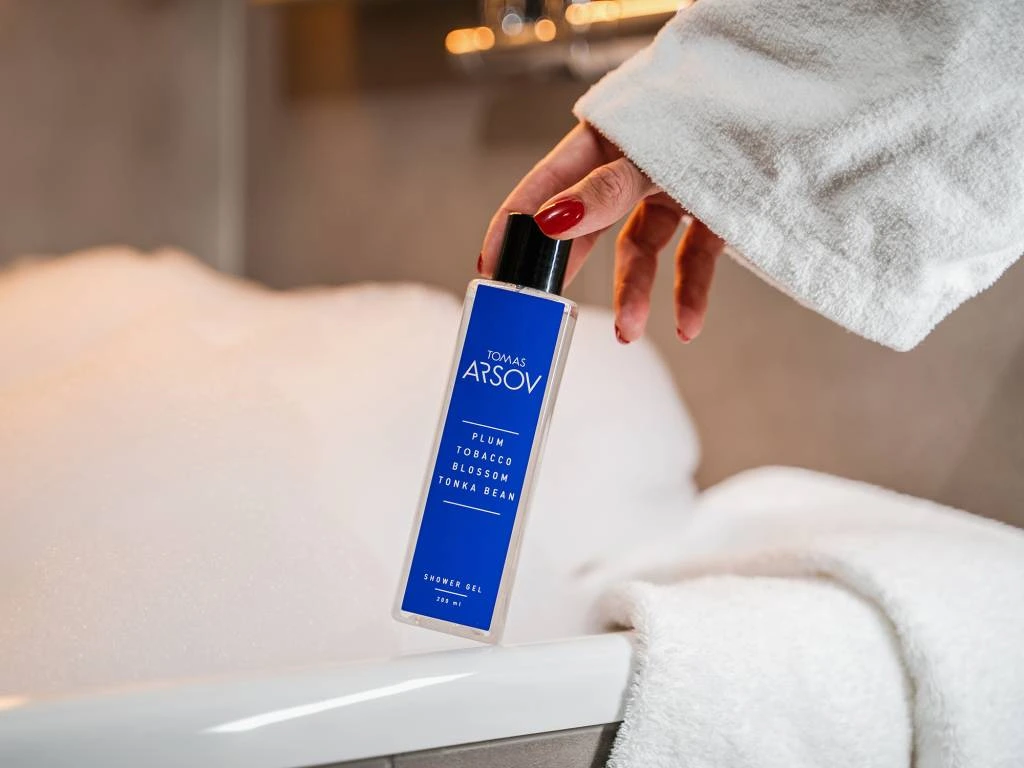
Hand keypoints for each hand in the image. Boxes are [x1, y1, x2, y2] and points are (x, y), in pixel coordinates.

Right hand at [480, 122, 724, 343]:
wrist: (797, 109)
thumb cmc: (717, 109)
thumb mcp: (654, 152)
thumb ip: (606, 189)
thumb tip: (552, 222)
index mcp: (603, 140)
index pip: (544, 188)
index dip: (512, 227)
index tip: (489, 268)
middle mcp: (631, 168)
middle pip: (585, 226)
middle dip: (568, 272)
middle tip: (544, 309)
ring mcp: (668, 191)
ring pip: (639, 249)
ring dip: (634, 293)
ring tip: (627, 331)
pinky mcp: (708, 212)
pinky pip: (692, 259)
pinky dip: (691, 293)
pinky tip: (688, 325)